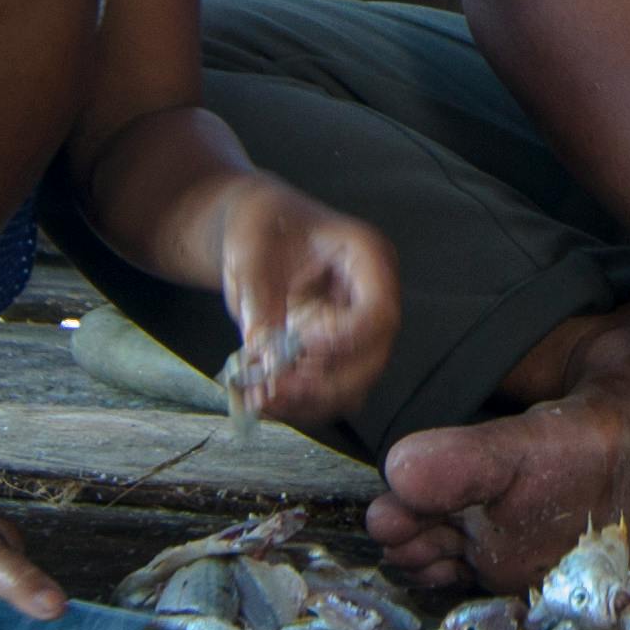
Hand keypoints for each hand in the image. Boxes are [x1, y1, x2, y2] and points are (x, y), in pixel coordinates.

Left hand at [216, 181, 399, 423]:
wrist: (258, 233)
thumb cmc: (261, 225)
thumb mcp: (251, 250)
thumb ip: (259, 296)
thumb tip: (263, 349)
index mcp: (367, 258)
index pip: (378, 313)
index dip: (343, 339)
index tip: (297, 343)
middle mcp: (373, 298)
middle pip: (372, 359)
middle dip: (323, 382)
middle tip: (273, 387)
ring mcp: (359, 332)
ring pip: (354, 385)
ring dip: (308, 400)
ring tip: (261, 397)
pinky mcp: (338, 355)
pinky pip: (329, 393)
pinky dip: (298, 403)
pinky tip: (262, 398)